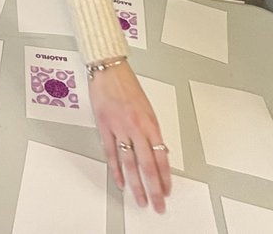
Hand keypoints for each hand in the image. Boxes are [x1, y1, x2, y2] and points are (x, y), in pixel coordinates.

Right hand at [89, 61, 170, 211]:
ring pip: (130, 163)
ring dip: (136, 185)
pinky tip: (120, 182)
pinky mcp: (105, 127)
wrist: (109, 69)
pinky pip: (111, 153)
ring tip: (140, 199)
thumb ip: (151, 130)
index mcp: (150, 122)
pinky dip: (116, 170)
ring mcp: (119, 128)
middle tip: (157, 203)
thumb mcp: (147, 107)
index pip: (161, 156)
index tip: (167, 190)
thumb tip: (158, 151)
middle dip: (154, 187)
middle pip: (147, 164)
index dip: (165, 176)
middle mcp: (136, 127)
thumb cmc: (127, 85)